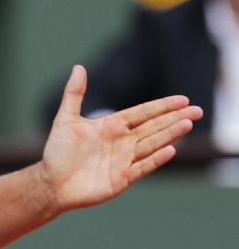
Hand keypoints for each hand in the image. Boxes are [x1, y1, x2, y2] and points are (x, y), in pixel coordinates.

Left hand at [40, 65, 202, 212]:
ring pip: (152, 144)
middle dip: (175, 118)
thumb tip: (79, 67)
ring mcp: (124, 160)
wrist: (52, 182)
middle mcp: (122, 142)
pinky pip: (142, 167)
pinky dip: (155, 159)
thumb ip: (74, 94)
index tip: (183, 99)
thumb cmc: (58, 151)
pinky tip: (170, 150)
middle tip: (197, 110)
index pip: (142, 113)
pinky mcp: (121, 179)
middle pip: (153, 127)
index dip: (162, 106)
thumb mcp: (65, 119)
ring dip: (169, 135)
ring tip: (187, 124)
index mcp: (112, 126)